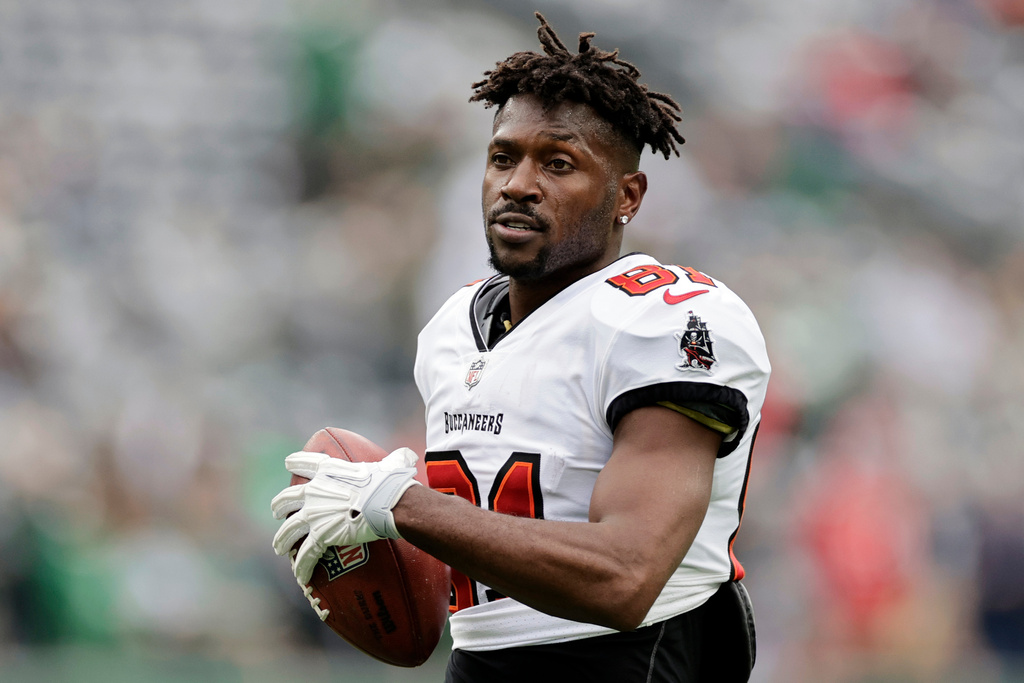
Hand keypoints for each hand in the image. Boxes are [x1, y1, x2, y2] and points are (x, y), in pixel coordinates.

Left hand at [271, 447, 419, 583]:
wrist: (388, 501)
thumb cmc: (391, 481)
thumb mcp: (392, 463)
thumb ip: (395, 458)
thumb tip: (408, 456)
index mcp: (329, 470)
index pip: (305, 462)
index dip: (296, 462)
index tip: (288, 462)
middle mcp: (314, 491)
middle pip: (287, 498)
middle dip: (279, 506)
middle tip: (277, 512)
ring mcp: (314, 514)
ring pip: (289, 530)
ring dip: (283, 540)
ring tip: (279, 548)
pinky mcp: (320, 535)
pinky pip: (305, 554)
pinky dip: (302, 566)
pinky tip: (300, 574)